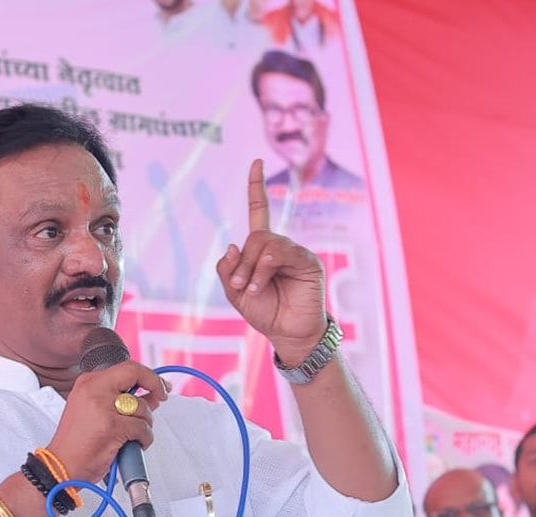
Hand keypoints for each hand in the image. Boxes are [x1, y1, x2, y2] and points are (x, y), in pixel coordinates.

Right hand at [47, 362, 168, 483]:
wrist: (60, 467)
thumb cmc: (76, 444)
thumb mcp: (93, 412)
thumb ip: (119, 400)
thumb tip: (150, 395)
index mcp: (88, 382)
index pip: (125, 367)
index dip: (147, 375)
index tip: (158, 385)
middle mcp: (93, 389)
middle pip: (135, 373)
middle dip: (155, 384)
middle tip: (161, 396)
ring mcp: (102, 406)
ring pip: (142, 407)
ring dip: (145, 424)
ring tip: (132, 436)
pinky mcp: (112, 426)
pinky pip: (142, 428)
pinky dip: (144, 439)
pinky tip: (132, 445)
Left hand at [215, 160, 328, 366]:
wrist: (288, 333)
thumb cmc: (266, 312)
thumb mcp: (236, 293)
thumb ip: (228, 271)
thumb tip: (231, 246)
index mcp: (262, 249)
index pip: (259, 211)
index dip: (257, 187)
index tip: (256, 163)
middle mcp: (279, 246)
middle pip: (255, 236)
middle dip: (242, 262)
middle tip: (241, 286)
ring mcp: (294, 252)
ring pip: (265, 244)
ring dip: (252, 268)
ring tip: (252, 290)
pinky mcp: (307, 262)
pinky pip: (279, 254)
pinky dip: (264, 270)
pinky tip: (261, 287)